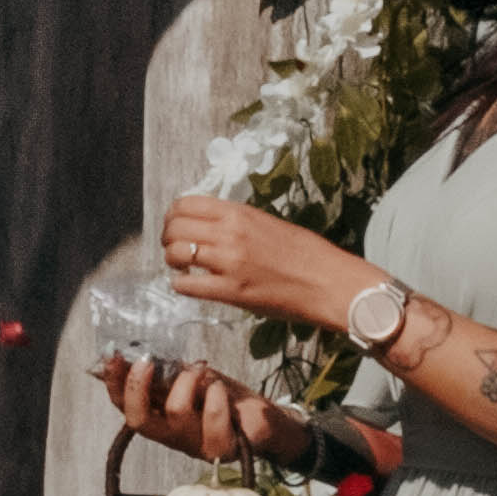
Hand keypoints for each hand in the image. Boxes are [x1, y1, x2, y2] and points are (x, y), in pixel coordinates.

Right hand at [96, 354, 302, 467]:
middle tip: (147, 362)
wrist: (266, 419)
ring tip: (201, 370)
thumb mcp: (191, 378)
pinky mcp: (220, 449)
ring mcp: (194, 445)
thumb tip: (135, 353)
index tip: (114, 357)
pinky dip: (216, 398)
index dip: (114, 384)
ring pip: (176, 413)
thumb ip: (166, 373)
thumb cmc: (226, 398)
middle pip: (139, 420)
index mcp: (159, 418)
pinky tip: (221, 390)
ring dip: (187, 382)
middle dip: (137, 387)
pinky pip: (212, 420)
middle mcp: (171, 435)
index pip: (124, 407)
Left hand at [156, 194, 359, 330]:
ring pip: (176, 254)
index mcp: (239, 213)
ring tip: (182, 266)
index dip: (173, 215)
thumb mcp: (268, 223)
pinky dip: (181, 284)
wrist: (328, 282)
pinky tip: (189, 285)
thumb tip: (208, 224)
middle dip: (168, 237)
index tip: (175, 224)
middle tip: (174, 247)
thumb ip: (236, 221)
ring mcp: (228, 263)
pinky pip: (186, 286)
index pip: (185, 203)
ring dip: (172, 260)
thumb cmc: (306, 253)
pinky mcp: (231, 291)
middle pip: (175, 227)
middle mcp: (229, 234)